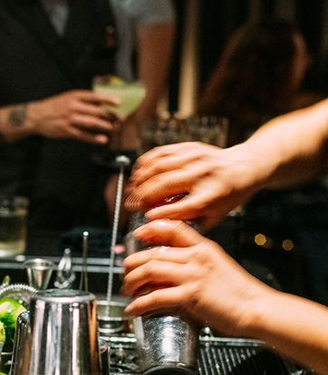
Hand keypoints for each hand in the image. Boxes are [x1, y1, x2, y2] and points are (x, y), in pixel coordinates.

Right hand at [30, 90, 117, 143]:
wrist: (36, 116)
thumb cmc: (53, 107)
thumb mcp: (67, 98)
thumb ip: (82, 100)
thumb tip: (100, 104)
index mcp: (75, 96)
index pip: (95, 96)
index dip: (108, 99)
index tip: (119, 102)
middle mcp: (73, 106)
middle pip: (97, 111)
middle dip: (110, 116)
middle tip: (120, 119)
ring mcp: (70, 119)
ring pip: (92, 123)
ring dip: (105, 126)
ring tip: (114, 128)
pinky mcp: (67, 130)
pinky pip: (84, 135)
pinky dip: (94, 138)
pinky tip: (103, 139)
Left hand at [122, 220, 267, 336]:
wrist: (257, 308)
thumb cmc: (240, 292)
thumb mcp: (218, 266)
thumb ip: (196, 263)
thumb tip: (171, 270)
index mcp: (203, 248)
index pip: (172, 229)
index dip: (151, 229)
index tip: (138, 234)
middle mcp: (196, 258)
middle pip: (152, 253)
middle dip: (132, 264)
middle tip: (126, 273)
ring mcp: (192, 275)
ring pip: (148, 271)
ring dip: (132, 282)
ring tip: (127, 290)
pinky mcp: (190, 295)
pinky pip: (155, 297)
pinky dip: (139, 304)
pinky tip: (134, 309)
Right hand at [125, 142, 264, 229]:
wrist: (244, 166)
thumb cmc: (228, 195)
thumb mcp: (215, 216)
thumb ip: (189, 223)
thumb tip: (160, 228)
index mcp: (213, 195)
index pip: (183, 206)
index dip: (161, 213)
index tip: (147, 217)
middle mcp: (203, 174)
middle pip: (165, 184)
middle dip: (142, 196)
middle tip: (131, 205)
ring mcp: (195, 157)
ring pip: (158, 167)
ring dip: (139, 180)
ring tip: (131, 190)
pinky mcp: (188, 147)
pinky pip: (159, 153)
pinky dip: (144, 163)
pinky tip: (138, 173)